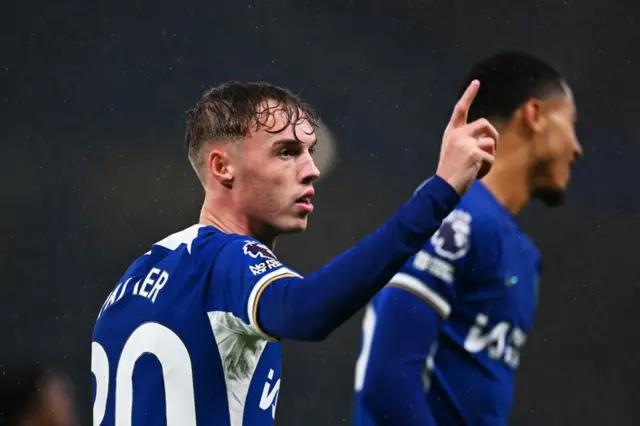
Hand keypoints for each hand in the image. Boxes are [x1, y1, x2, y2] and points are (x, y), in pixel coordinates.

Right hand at [436, 80, 498, 194]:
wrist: (443, 188)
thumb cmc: (450, 174)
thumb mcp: (456, 153)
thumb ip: (468, 142)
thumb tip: (488, 141)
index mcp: (451, 133)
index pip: (460, 109)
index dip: (469, 95)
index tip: (476, 82)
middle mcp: (457, 134)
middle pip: (485, 123)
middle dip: (494, 134)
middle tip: (494, 149)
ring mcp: (465, 142)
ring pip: (490, 142)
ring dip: (490, 157)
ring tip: (478, 168)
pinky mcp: (473, 153)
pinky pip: (491, 157)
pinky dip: (487, 168)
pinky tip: (476, 175)